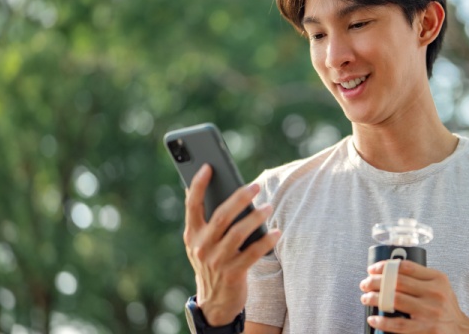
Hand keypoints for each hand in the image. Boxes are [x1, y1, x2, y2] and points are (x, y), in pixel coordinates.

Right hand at [183, 164, 281, 325]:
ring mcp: (217, 261)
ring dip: (256, 218)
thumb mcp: (199, 243)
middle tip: (255, 186)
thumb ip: (201, 220)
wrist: (214, 301)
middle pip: (221, 216)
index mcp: (192, 235)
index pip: (192, 205)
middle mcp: (202, 247)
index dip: (198, 185)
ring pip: (238, 233)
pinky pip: (253, 253)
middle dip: (239, 198)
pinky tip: (277, 232)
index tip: (208, 166)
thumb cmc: (211, 263)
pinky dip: (266, 241)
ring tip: (269, 207)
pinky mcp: (233, 273)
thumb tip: (202, 188)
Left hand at [359, 260, 468, 333]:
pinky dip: (382, 321)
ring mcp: (430, 312)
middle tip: (365, 283)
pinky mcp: (425, 329)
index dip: (385, 266)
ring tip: (365, 298)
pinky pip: (398, 324)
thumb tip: (389, 271)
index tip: (372, 269)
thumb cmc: (446, 307)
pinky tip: (373, 318)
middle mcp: (435, 294)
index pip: (406, 266)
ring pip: (395, 300)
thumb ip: (421, 277)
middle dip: (375, 281)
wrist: (461, 330)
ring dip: (375, 298)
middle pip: (397, 282)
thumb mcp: (440, 286)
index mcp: (437, 279)